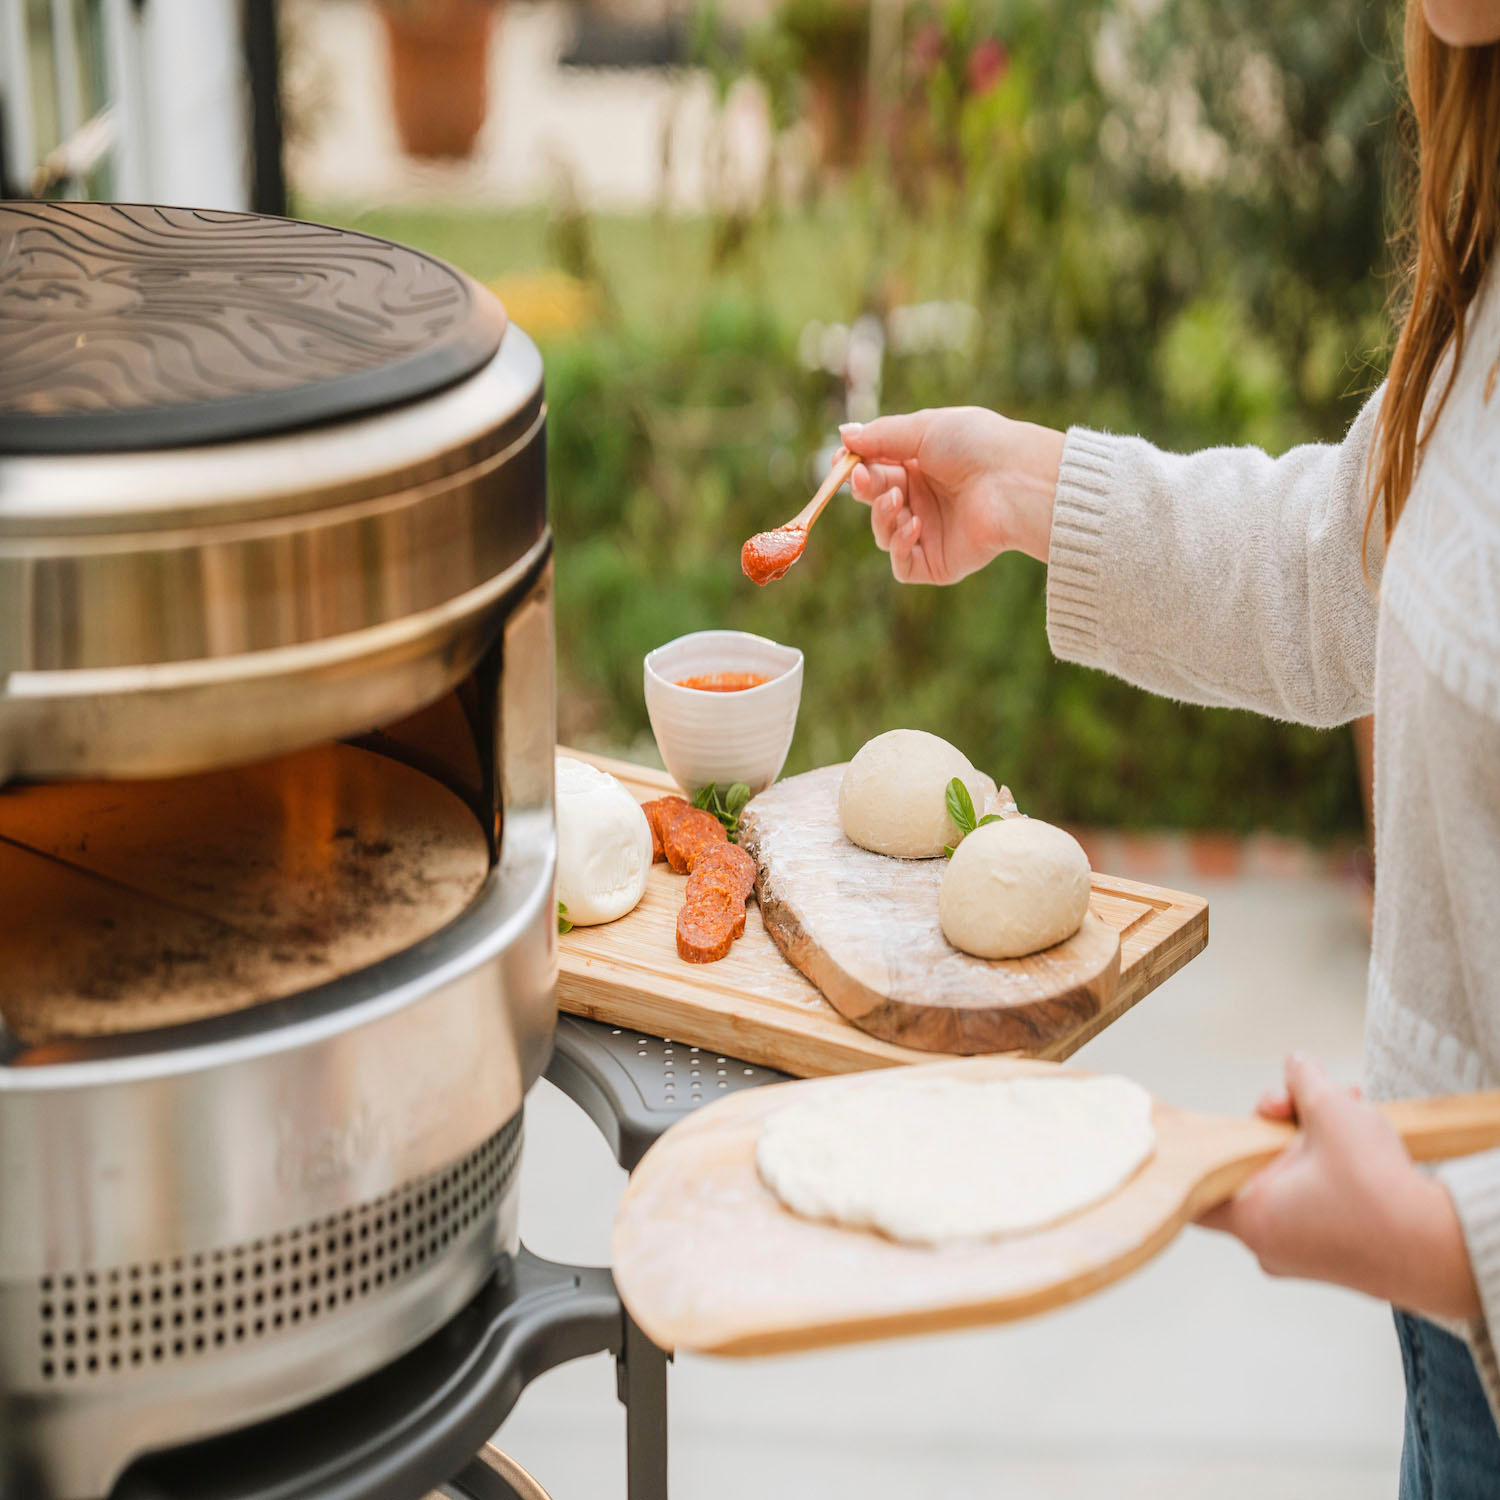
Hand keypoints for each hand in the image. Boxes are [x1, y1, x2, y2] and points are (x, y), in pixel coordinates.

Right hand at [839, 408, 1064, 584]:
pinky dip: (899, 545)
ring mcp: (930, 532)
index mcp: (921, 465)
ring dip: (880, 515)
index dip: (854, 468)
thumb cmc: (976, 446)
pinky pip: (901, 563)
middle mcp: (925, 499)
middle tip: (863, 479)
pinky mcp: (938, 562)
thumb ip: (880, 435)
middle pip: (874, 499)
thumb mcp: (923, 429)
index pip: (875, 470)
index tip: (839, 462)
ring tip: (898, 500)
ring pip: (883, 532)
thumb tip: (843, 435)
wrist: (1014, 481)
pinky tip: (914, 525)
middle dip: (864, 489)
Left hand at [1198, 1053, 1480, 1322]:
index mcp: (1250, 1216)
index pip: (1200, 1183)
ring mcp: (1302, 1256)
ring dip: (1317, 1143)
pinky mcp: (1337, 1257)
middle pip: (1255, 1168)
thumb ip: (1304, 1080)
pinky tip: (1361, 1140)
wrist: (1442, 1249)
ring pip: (1293, 1183)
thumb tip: (1295, 1064)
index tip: (1230, 1126)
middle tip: (1305, 1104)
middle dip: (1285, 1126)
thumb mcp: (1333, 1112)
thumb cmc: (1379, 1192)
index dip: (1210, 1148)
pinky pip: (1319, 1204)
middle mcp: (1268, 1245)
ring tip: (1350, 1110)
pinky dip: (1334, 1172)